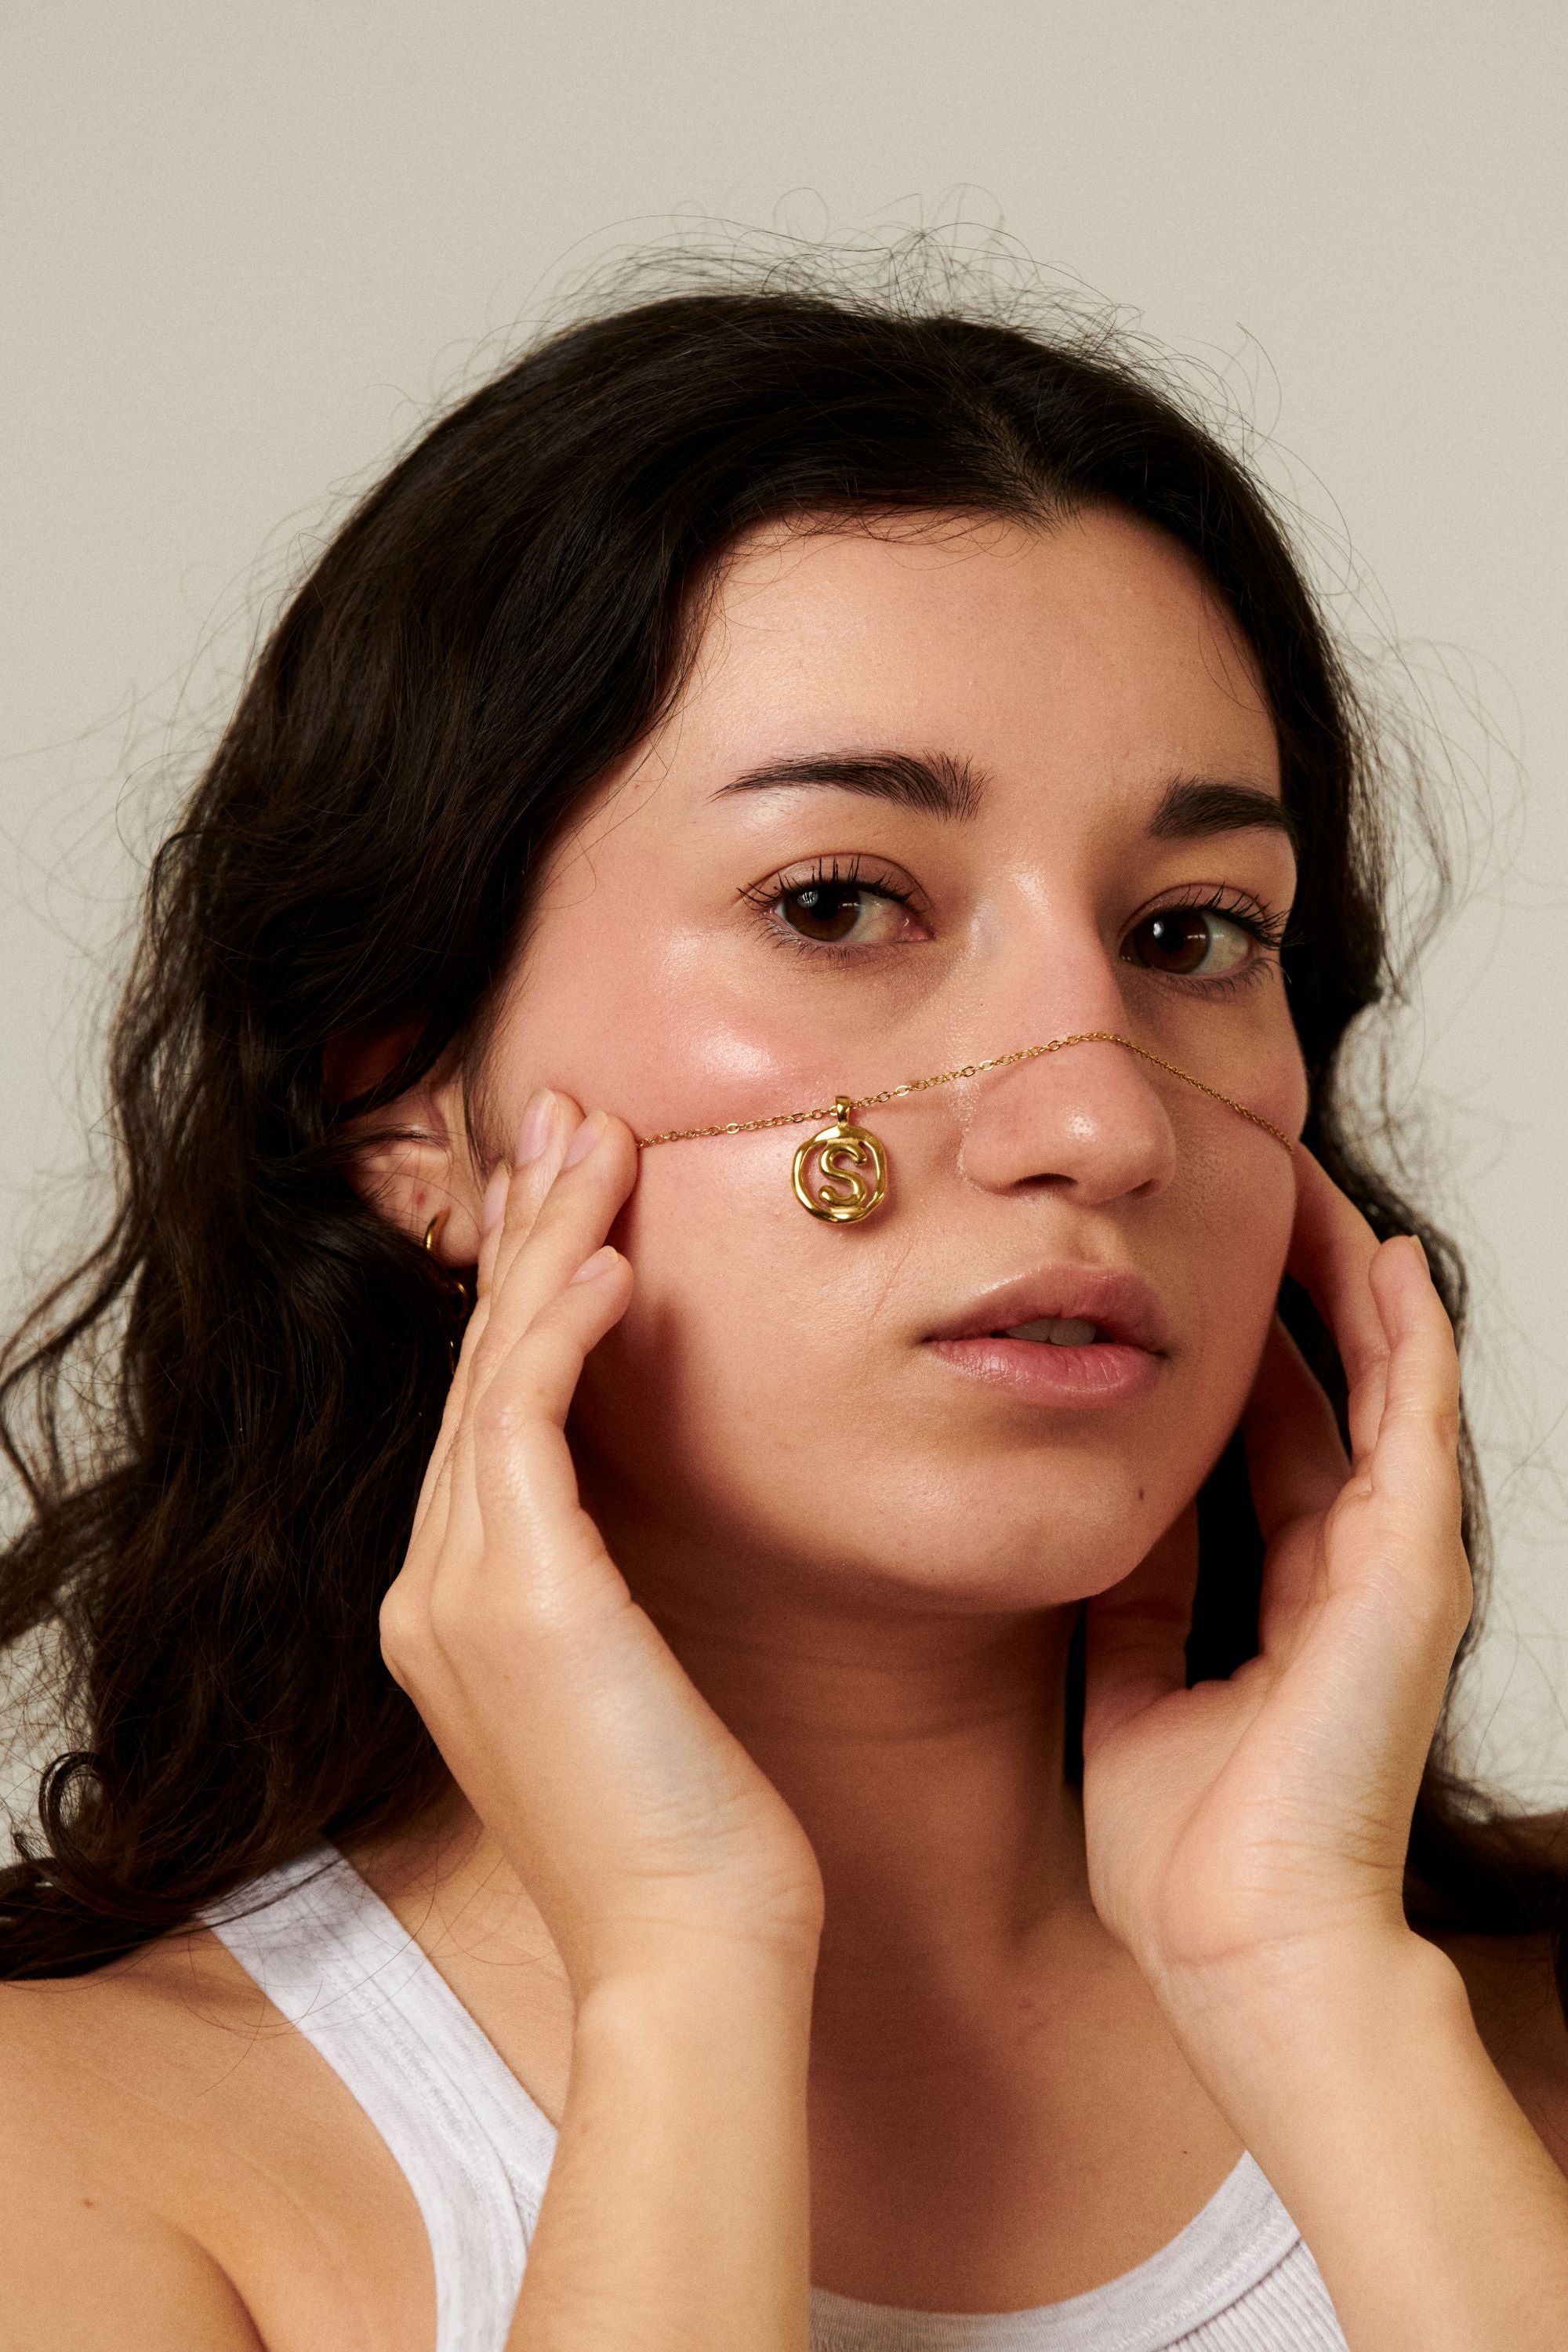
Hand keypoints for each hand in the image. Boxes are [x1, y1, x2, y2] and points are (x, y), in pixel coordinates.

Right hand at [378, 1089, 825, 1999]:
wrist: (688, 1955)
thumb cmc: (689, 1832)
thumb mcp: (632, 1679)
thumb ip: (606, 1584)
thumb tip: (642, 1509)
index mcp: (455, 1606)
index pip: (486, 1410)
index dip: (521, 1292)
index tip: (573, 1199)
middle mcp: (432, 1586)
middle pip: (477, 1367)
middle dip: (525, 1233)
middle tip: (567, 1120)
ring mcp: (455, 1592)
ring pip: (494, 1373)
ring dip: (549, 1246)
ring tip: (599, 1141)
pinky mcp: (516, 1599)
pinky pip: (525, 1426)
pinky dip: (562, 1332)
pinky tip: (616, 1258)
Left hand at [1079, 1148, 1472, 2013]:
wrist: (1238, 1951)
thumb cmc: (1190, 1862)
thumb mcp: (1137, 1698)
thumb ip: (1137, 1613)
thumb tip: (1105, 1530)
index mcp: (1291, 1602)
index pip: (1272, 1446)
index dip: (1241, 1356)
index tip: (1191, 1275)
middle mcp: (1353, 1572)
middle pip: (1332, 1395)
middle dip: (1294, 1292)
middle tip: (1251, 1191)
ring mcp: (1394, 1568)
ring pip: (1384, 1383)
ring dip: (1348, 1281)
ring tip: (1308, 1185)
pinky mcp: (1412, 1571)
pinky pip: (1417, 1422)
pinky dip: (1406, 1335)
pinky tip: (1383, 1256)